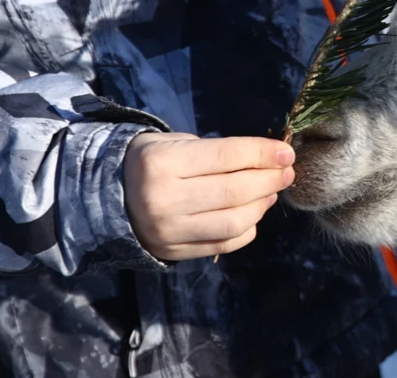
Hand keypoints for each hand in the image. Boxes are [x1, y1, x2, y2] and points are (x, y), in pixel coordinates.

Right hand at [123, 133, 294, 260]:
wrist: (110, 196)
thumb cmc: (152, 161)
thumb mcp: (176, 143)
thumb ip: (218, 152)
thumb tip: (269, 161)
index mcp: (162, 163)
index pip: (227, 156)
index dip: (262, 154)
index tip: (286, 152)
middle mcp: (163, 199)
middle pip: (234, 192)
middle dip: (269, 180)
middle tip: (286, 172)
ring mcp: (168, 231)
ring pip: (233, 222)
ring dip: (261, 206)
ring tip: (271, 192)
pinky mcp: (174, 252)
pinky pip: (223, 243)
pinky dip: (247, 229)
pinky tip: (253, 213)